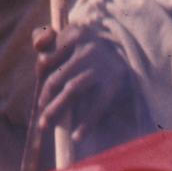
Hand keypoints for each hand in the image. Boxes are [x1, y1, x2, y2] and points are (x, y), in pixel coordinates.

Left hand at [33, 24, 130, 143]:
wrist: (133, 56)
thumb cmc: (96, 51)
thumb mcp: (72, 38)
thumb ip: (46, 39)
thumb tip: (38, 50)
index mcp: (76, 33)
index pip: (47, 59)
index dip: (41, 80)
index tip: (42, 101)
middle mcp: (88, 46)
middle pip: (58, 76)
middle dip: (47, 100)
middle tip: (42, 122)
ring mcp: (102, 65)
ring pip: (72, 89)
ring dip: (57, 109)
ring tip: (47, 126)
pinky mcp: (116, 83)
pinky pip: (98, 106)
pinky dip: (86, 123)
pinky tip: (77, 137)